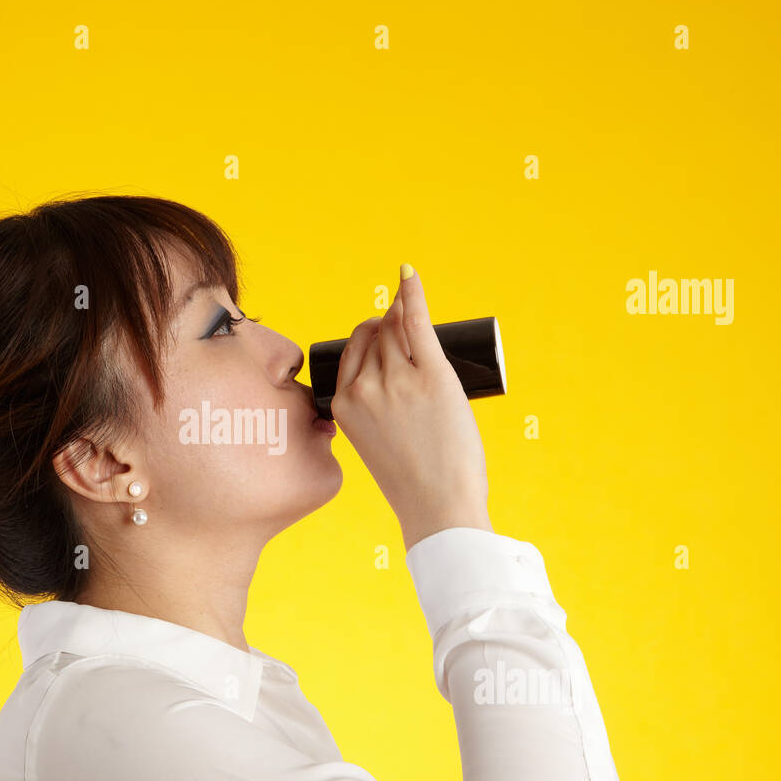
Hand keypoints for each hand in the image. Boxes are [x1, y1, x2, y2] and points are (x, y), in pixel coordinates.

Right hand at [328, 263, 490, 549]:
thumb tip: (391, 375)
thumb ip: (374, 411)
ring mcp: (396, 381)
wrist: (437, 505)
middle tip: (406, 330)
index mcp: (343, 405)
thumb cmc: (413, 480)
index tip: (385, 332)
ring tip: (411, 311)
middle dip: (391, 327)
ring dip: (403, 315)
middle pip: (377, 337)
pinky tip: (408, 276)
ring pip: (396, 330)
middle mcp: (364, 388)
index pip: (354, 351)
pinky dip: (412, 294)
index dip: (371, 336)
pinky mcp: (431, 376)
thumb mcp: (375, 442)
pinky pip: (416, 323)